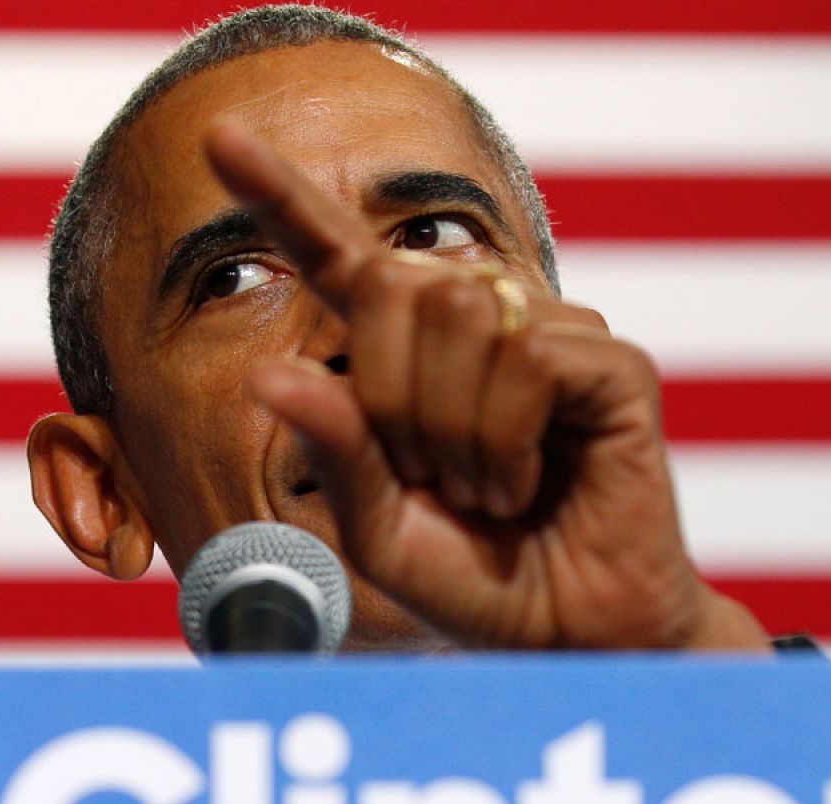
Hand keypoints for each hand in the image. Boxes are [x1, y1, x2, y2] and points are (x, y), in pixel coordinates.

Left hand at [205, 121, 769, 651]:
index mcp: (408, 350)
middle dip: (391, 396)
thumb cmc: (472, 578)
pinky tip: (523, 485)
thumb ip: (332, 448)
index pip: (338, 254)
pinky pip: (528, 354)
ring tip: (484, 489)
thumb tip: (269, 371)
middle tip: (430, 477)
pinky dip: (504, 437)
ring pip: (461, 314)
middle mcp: (481, 318)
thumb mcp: (375, 525)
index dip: (280, 196)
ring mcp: (553, 331)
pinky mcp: (611, 362)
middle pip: (398, 281)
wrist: (567, 637)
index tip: (218, 138)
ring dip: (451, 429)